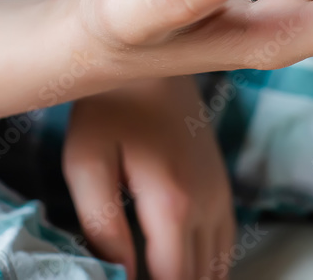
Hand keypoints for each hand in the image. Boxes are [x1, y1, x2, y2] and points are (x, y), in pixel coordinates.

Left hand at [64, 77, 233, 278]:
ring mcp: (220, 196)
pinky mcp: (221, 187)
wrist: (157, 55)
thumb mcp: (86, 162)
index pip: (171, 279)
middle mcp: (207, 206)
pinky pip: (225, 245)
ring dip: (192, 279)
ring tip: (157, 272)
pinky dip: (207, 268)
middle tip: (134, 275)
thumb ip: (103, 224)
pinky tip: (184, 272)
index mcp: (173, 204)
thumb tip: (120, 272)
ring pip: (217, 267)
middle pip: (197, 279)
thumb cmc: (110, 108)